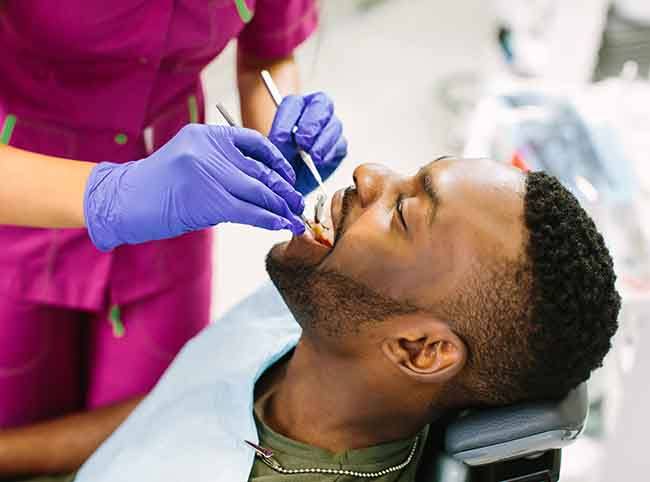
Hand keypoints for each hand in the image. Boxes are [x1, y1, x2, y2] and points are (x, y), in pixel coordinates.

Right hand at [84, 124, 304, 250]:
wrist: (121, 201)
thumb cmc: (156, 186)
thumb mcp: (189, 162)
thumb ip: (221, 165)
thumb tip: (262, 186)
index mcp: (206, 134)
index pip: (254, 141)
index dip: (277, 161)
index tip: (288, 177)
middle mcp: (209, 149)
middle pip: (260, 170)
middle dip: (283, 190)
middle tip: (298, 204)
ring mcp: (208, 172)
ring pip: (258, 191)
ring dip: (281, 207)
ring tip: (295, 218)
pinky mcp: (209, 200)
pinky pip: (249, 211)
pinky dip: (269, 220)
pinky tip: (281, 226)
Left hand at [268, 92, 347, 194]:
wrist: (292, 180)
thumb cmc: (282, 159)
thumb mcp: (275, 150)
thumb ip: (279, 142)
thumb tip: (283, 141)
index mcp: (295, 105)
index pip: (293, 103)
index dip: (287, 121)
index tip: (281, 139)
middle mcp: (315, 110)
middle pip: (321, 103)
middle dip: (311, 124)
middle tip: (303, 143)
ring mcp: (330, 125)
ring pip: (333, 124)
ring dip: (322, 142)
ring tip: (312, 157)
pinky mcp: (339, 144)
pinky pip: (339, 145)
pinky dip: (329, 154)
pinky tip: (320, 162)